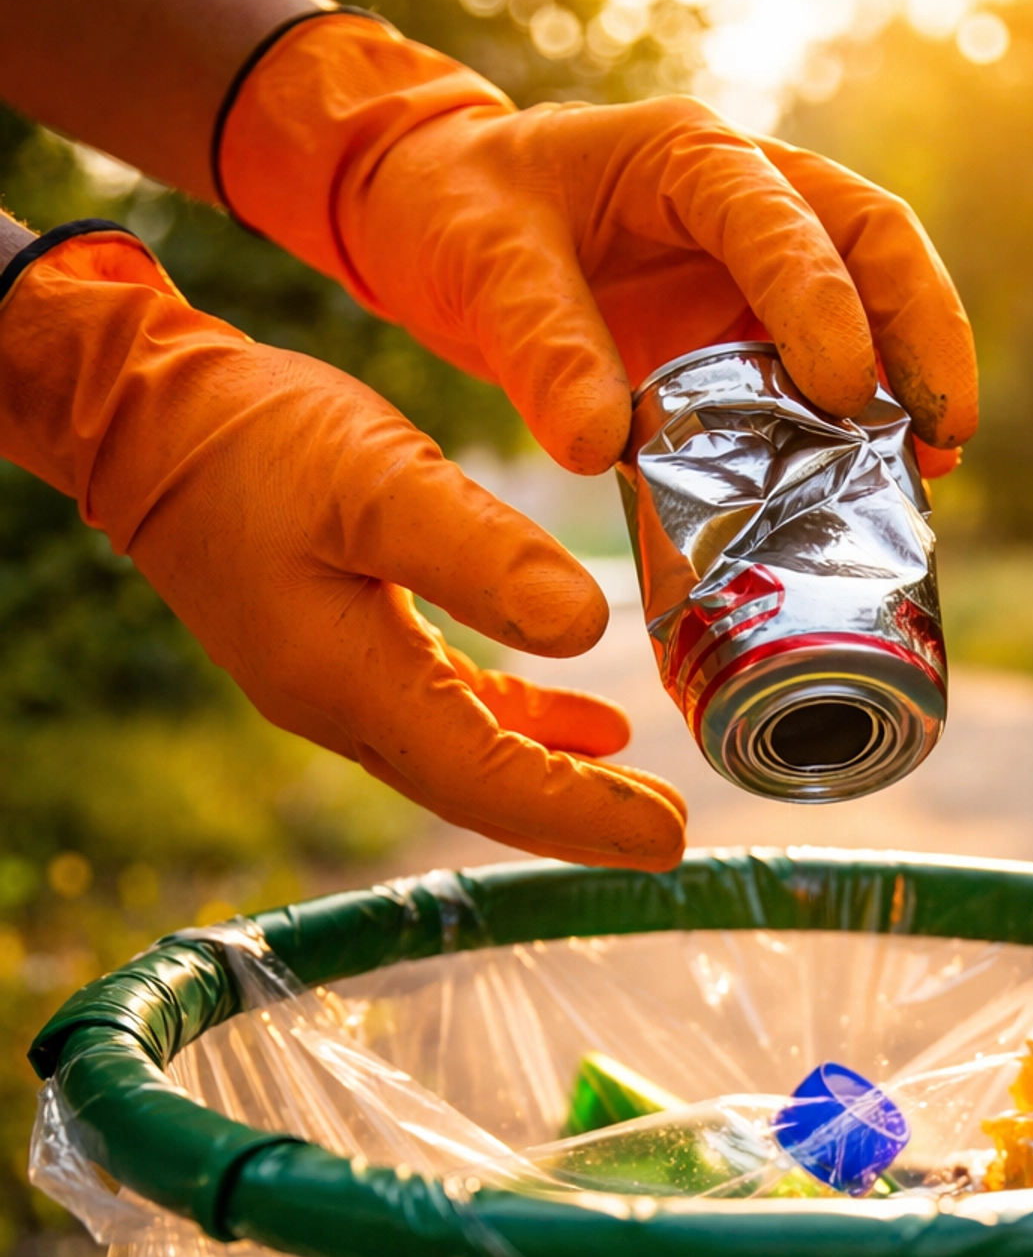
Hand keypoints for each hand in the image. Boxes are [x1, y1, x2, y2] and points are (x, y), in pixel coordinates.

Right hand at [0, 229, 685, 869]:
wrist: (142, 416)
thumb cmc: (252, 441)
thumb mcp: (379, 478)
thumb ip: (483, 557)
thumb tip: (587, 629)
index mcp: (354, 683)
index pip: (487, 781)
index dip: (581, 817)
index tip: (662, 839)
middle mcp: (344, 708)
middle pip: (481, 791)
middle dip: (577, 823)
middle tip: (666, 840)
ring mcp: (339, 683)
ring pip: (467, 757)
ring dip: (552, 781)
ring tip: (639, 801)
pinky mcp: (343, 648)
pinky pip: (445, 712)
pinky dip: (517, 724)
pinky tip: (582, 725)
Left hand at [218, 14, 978, 476]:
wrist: (433, 219)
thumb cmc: (457, 213)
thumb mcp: (481, 262)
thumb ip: (540, 343)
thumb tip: (600, 447)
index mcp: (685, 156)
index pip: (780, 215)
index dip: (821, 299)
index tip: (844, 388)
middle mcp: (741, 198)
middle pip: (870, 241)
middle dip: (921, 329)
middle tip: (947, 425)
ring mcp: (752, 267)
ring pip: (868, 302)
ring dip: (908, 379)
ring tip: (935, 465)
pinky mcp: (742, 332)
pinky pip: (819, 370)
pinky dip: (855, 425)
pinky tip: (879, 485)